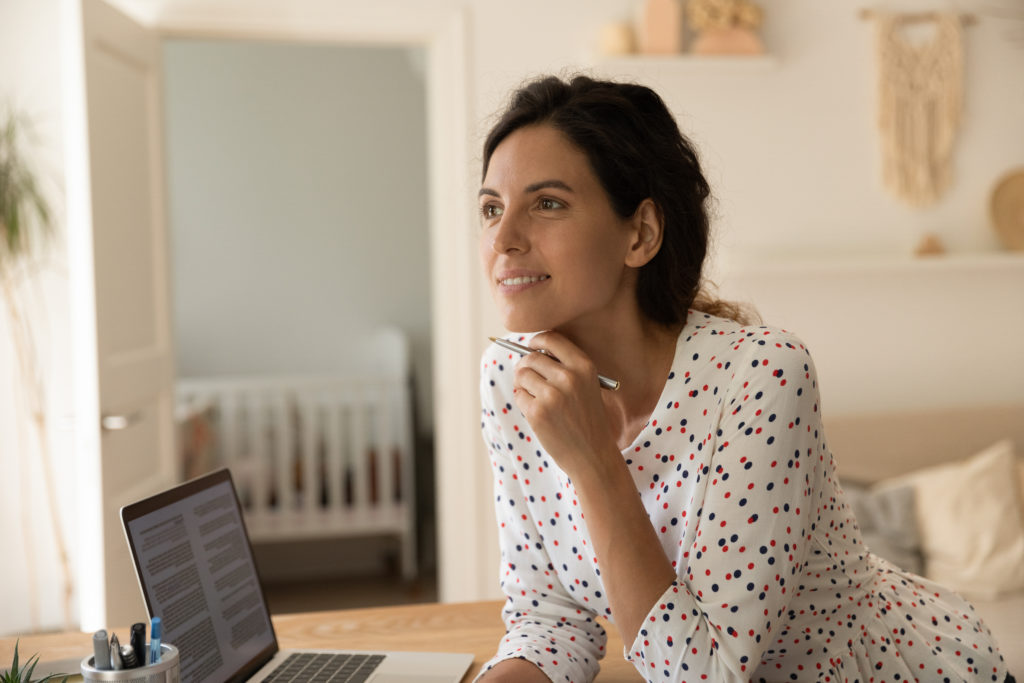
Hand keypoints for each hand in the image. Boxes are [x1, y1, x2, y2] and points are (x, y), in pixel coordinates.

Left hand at [512, 331, 617, 478]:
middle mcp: (568, 377)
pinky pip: (519, 395)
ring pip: (522, 375)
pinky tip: (536, 412)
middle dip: (525, 366)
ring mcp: (552, 395)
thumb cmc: (588, 420)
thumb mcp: (587, 387)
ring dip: (522, 384)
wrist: (593, 455)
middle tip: (527, 378)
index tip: (531, 347)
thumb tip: (530, 352)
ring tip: (534, 397)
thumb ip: (565, 368)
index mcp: (584, 367)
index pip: (551, 338)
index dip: (536, 341)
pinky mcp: (537, 412)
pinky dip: (523, 402)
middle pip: (531, 357)